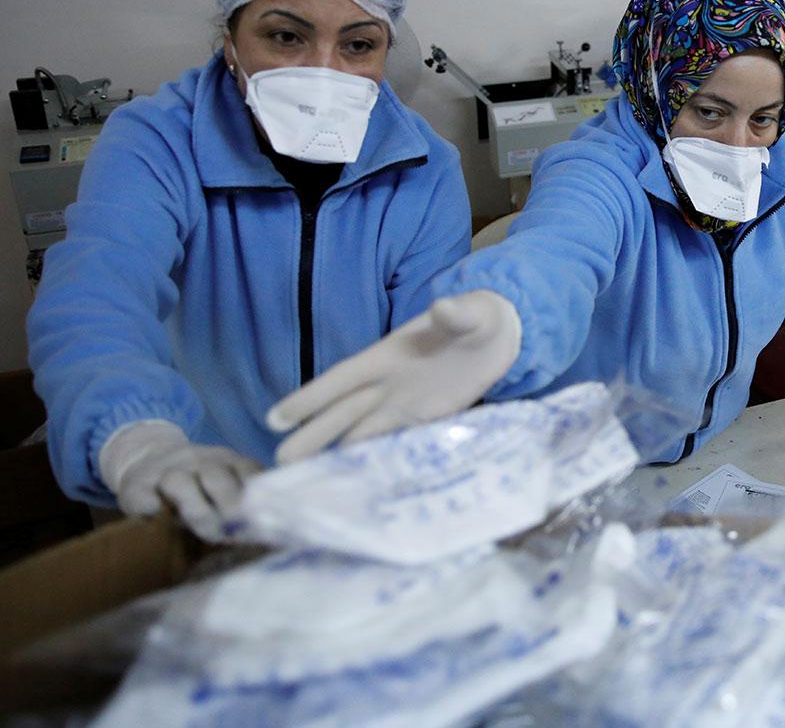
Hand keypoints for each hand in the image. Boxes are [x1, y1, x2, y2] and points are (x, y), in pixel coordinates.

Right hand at [99, 420, 260, 541]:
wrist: (145, 460)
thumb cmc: (195, 485)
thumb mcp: (222, 482)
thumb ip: (243, 500)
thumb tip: (270, 530)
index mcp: (226, 460)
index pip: (247, 471)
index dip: (256, 497)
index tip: (265, 520)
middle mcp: (198, 460)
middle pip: (216, 477)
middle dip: (230, 504)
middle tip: (239, 531)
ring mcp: (165, 471)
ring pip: (179, 482)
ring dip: (197, 509)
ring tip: (211, 533)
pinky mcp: (136, 486)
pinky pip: (143, 494)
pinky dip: (150, 506)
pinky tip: (159, 517)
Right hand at [266, 290, 522, 463]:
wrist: (503, 336)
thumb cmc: (479, 318)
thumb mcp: (471, 313)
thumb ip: (456, 313)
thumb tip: (442, 306)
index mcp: (388, 355)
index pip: (342, 379)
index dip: (311, 397)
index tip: (276, 418)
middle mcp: (390, 384)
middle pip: (344, 413)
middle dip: (313, 436)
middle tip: (280, 463)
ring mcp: (407, 404)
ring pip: (365, 432)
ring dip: (339, 454)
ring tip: (311, 482)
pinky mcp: (430, 419)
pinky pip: (398, 443)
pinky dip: (380, 460)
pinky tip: (362, 483)